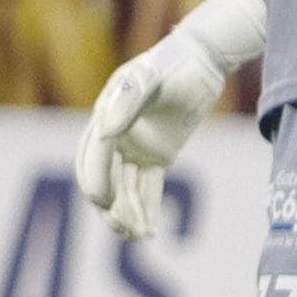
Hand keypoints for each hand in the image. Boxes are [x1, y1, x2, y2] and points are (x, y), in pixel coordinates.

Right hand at [74, 26, 226, 241]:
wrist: (202, 61)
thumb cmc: (173, 64)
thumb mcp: (150, 77)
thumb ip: (128, 100)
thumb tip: (104, 131)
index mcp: (106, 117)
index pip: (95, 155)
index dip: (97, 179)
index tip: (103, 202)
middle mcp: (115, 136)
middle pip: (106, 179)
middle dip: (112, 205)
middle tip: (123, 226)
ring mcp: (136, 148)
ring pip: (126, 189)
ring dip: (130, 213)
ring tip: (140, 235)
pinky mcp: (157, 157)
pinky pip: (148, 188)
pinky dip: (148, 210)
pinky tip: (151, 232)